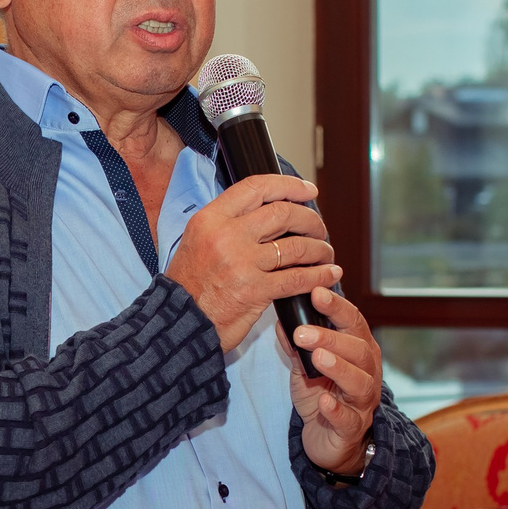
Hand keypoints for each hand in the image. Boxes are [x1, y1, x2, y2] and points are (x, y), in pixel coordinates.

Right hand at [162, 174, 341, 352]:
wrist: (178, 323)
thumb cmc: (188, 286)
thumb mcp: (197, 241)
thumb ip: (227, 223)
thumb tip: (265, 210)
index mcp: (210, 219)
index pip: (256, 188)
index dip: (288, 185)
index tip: (307, 190)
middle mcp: (226, 236)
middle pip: (283, 213)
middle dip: (310, 219)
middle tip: (318, 228)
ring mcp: (241, 263)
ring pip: (296, 245)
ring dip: (319, 248)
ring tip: (325, 253)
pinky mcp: (255, 291)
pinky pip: (298, 278)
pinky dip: (319, 276)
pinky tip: (328, 275)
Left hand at [290, 286, 380, 474]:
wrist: (330, 442)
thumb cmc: (322, 396)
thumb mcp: (305, 368)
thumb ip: (297, 345)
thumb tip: (280, 319)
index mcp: (359, 352)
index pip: (353, 323)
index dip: (337, 307)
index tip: (316, 292)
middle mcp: (367, 373)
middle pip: (358, 350)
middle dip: (331, 337)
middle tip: (303, 330)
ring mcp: (362, 402)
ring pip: (359, 382)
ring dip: (338, 368)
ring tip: (317, 358)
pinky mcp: (352, 428)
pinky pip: (347, 418)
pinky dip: (336, 409)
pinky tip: (324, 401)